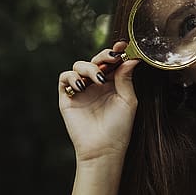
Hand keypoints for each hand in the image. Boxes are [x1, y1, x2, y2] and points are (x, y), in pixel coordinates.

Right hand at [58, 41, 140, 161]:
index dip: (115, 52)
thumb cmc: (119, 128)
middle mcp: (96, 85)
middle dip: (103, 56)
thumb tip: (131, 59)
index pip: (111, 62)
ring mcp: (81, 90)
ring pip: (79, 66)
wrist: (103, 149)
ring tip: (100, 79)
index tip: (122, 46)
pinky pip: (64, 78)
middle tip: (111, 58)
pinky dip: (72, 77)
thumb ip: (126, 79)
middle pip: (95, 60)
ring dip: (90, 68)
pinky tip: (82, 86)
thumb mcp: (128, 101)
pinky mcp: (68, 98)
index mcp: (112, 84)